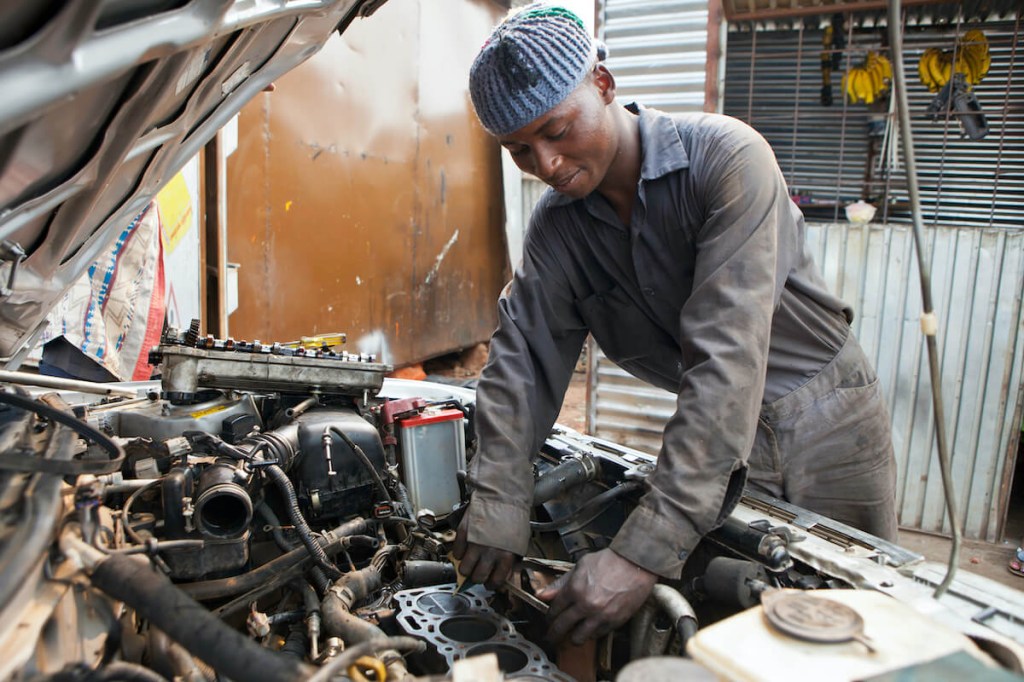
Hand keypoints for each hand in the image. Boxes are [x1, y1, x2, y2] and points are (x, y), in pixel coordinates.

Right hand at [452, 511, 517, 588]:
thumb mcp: (518, 542)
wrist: (503, 496)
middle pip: (477, 577)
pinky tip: (465, 549)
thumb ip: (510, 560)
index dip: (491, 584)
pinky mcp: (463, 534)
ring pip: (464, 569)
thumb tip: (502, 575)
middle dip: (477, 577)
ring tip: (470, 562)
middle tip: (478, 572)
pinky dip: (458, 554)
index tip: (489, 582)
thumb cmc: (513, 517)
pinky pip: (456, 553)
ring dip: (466, 568)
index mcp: (506, 556)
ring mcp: (474, 543)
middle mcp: (489, 552)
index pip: (495, 581)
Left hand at [537, 548, 656, 645]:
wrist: (635, 564)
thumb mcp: (581, 566)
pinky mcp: (614, 622)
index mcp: (574, 589)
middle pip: (561, 627)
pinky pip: (597, 635)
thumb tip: (542, 594)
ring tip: (571, 638)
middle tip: (551, 637)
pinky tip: (590, 629)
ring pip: (578, 638)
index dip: (549, 616)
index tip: (549, 619)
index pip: (554, 610)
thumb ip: (561, 583)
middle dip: (553, 634)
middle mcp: (585, 605)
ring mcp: (600, 616)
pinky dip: (592, 633)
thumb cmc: (609, 561)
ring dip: (572, 639)